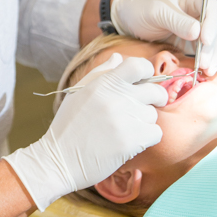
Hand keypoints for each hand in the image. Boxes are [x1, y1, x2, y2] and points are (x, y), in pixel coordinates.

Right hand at [6, 55, 166, 210]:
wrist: (59, 160)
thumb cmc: (68, 125)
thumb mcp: (79, 92)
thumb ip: (101, 72)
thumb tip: (119, 57)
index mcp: (104, 83)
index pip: (138, 65)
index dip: (147, 71)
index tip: (145, 80)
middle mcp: (116, 98)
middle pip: (155, 91)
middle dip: (156, 98)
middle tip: (149, 105)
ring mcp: (125, 120)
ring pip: (153, 115)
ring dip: (144, 122)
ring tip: (125, 129)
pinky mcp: (131, 141)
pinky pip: (155, 133)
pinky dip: (147, 138)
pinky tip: (131, 141)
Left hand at [111, 0, 216, 75]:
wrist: (128, 17)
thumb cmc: (141, 7)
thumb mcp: (156, 11)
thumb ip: (177, 21)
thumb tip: (197, 33)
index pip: (210, 8)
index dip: (210, 25)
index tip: (205, 40)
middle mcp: (202, 7)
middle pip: (214, 28)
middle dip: (210, 47)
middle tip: (204, 63)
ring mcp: (201, 25)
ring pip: (214, 42)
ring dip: (213, 57)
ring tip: (210, 71)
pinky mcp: (196, 40)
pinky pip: (210, 50)